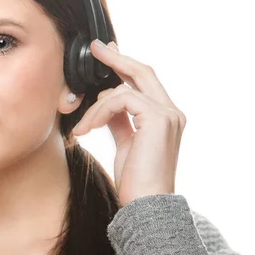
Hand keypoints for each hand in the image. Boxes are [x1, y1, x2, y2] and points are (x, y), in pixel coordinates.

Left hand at [72, 40, 185, 206]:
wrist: (146, 205)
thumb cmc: (136, 181)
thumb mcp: (125, 143)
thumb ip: (119, 120)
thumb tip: (105, 102)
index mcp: (166, 117)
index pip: (145, 81)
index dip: (125, 65)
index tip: (106, 53)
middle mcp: (172, 112)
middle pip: (143, 71)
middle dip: (116, 58)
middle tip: (95, 48)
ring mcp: (168, 114)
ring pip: (124, 88)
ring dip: (96, 105)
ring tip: (83, 127)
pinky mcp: (157, 119)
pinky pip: (120, 100)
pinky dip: (99, 111)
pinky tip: (88, 128)